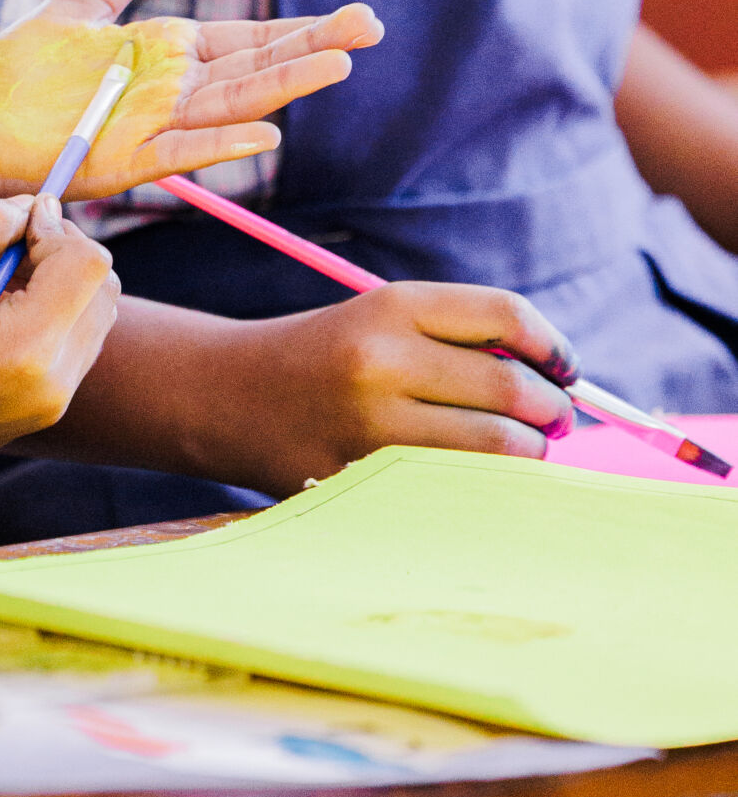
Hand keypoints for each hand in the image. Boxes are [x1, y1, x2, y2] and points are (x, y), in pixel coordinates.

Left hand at [0, 0, 381, 201]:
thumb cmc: (23, 75)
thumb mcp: (81, 1)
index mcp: (167, 55)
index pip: (248, 41)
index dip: (300, 30)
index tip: (354, 18)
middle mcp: (171, 93)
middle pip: (254, 69)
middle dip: (312, 48)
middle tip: (370, 28)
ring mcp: (152, 128)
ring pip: (231, 106)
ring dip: (282, 88)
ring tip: (336, 64)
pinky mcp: (121, 159)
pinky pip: (179, 152)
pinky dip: (220, 142)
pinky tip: (264, 132)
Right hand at [0, 190, 119, 480]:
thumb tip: (33, 206)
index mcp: (28, 351)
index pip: (87, 262)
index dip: (55, 227)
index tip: (12, 223)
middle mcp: (56, 382)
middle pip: (104, 283)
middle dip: (63, 249)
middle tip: (5, 246)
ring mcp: (55, 401)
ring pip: (96, 308)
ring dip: (61, 277)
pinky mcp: (47, 408)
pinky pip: (77, 338)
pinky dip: (54, 308)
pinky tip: (0, 310)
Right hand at [193, 283, 577, 496]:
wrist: (231, 395)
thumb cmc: (328, 355)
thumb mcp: (383, 319)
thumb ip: (462, 338)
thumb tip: (560, 382)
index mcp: (390, 306)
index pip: (506, 314)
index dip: (553, 345)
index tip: (565, 367)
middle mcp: (381, 361)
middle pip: (513, 388)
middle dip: (553, 409)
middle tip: (555, 419)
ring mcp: (370, 428)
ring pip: (498, 449)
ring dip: (529, 453)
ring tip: (523, 449)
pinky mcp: (363, 483)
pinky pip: (459, 490)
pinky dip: (487, 486)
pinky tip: (481, 477)